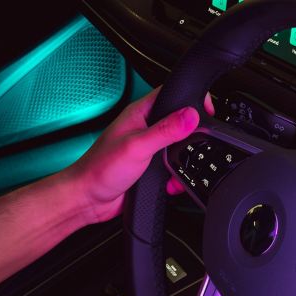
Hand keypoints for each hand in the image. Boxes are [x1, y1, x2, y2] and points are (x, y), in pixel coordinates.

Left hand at [63, 87, 212, 223]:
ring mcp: (148, 148)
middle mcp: (144, 128)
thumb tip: (190, 116)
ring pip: (178, 147)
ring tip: (179, 166)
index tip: (207, 110)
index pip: (171, 94)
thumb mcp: (137, 146)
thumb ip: (165, 131)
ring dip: (183, 160)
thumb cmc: (100, 169)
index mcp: (139, 114)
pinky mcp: (150, 167)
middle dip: (191, 136)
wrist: (88, 200)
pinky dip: (177, 176)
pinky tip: (171, 182)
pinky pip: (173, 167)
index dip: (191, 99)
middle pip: (180, 122)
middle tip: (196, 144)